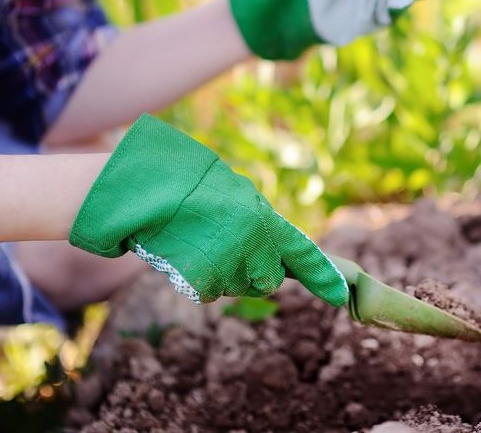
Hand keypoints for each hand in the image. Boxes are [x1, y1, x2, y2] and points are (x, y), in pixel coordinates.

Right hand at [68, 115, 347, 305]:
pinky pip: (206, 291)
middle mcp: (251, 242)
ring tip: (196, 242)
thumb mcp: (230, 194)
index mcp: (262, 216)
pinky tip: (182, 254)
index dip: (323, 275)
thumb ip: (255, 221)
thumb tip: (274, 251)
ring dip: (220, 273)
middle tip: (223, 246)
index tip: (341, 295)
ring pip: (235, 287)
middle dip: (251, 272)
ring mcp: (227, 264)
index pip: (302, 251)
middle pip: (266, 280)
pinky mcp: (201, 281)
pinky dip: (195, 279)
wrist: (140, 192)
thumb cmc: (184, 186)